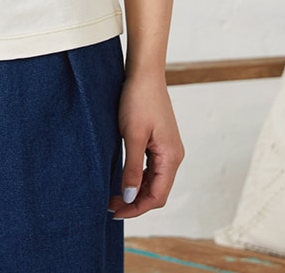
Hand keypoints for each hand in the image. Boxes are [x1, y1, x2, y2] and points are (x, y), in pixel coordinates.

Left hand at [108, 70, 184, 219]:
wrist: (144, 72)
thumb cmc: (138, 100)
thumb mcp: (132, 135)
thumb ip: (132, 168)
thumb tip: (130, 196)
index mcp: (171, 157)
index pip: (157, 196)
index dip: (137, 208)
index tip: (115, 212)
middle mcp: (174, 155)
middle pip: (157, 191)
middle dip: (135, 201)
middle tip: (110, 204)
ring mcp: (168, 148)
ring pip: (154, 180)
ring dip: (137, 190)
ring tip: (113, 194)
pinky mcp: (160, 141)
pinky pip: (152, 167)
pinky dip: (139, 177)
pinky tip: (124, 177)